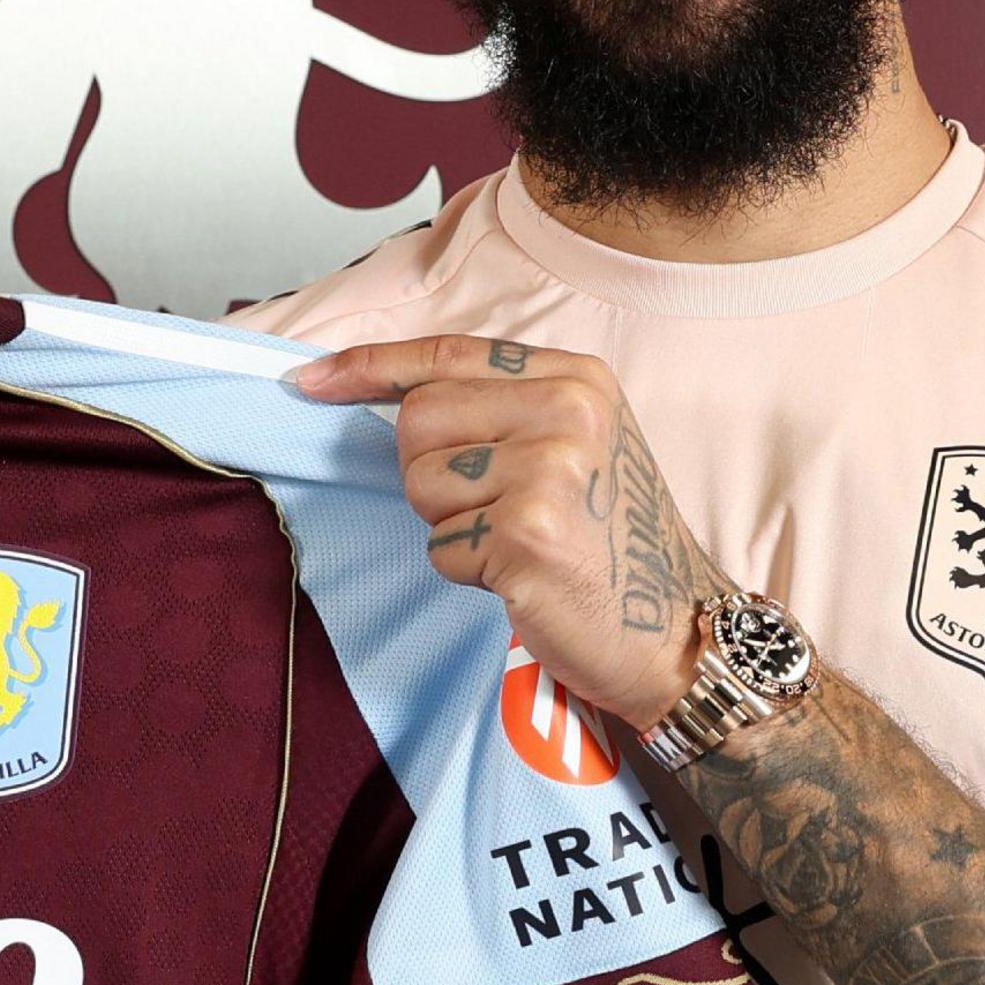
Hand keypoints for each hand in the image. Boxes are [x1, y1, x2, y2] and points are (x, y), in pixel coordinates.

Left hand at [293, 335, 718, 728]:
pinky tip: (522, 575)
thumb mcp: (576, 445)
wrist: (676, 630)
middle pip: (417, 420)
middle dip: (431, 473)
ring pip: (421, 484)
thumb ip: (499, 409)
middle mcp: (567, 410)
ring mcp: (549, 469)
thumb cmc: (612, 542)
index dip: (369, 366)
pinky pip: (441, 545)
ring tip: (516, 541)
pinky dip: (467, 570)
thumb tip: (384, 396)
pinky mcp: (527, 533)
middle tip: (494, 509)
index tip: (309, 379)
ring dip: (451, 525)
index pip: (446, 355)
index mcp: (576, 377)